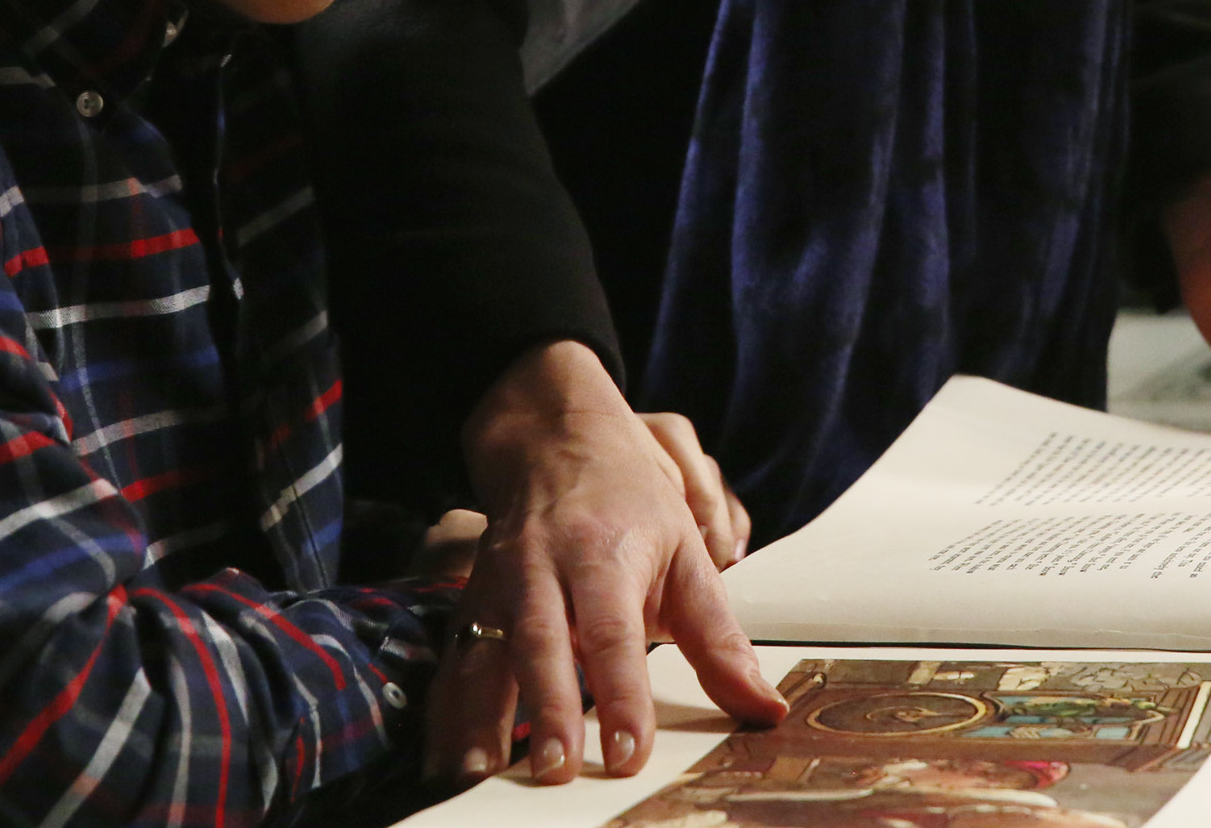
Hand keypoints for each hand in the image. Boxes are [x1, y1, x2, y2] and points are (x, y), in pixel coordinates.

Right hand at [424, 341, 786, 786]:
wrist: (554, 437)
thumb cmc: (628, 501)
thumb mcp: (687, 554)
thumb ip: (720, 640)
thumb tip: (764, 708)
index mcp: (604, 552)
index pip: (614, 631)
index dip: (621, 693)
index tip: (627, 752)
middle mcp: (543, 566)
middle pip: (540, 641)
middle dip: (546, 708)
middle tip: (556, 771)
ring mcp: (498, 582)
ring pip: (482, 651)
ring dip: (478, 716)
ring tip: (479, 774)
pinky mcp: (470, 600)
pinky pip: (453, 657)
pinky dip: (447, 709)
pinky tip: (448, 758)